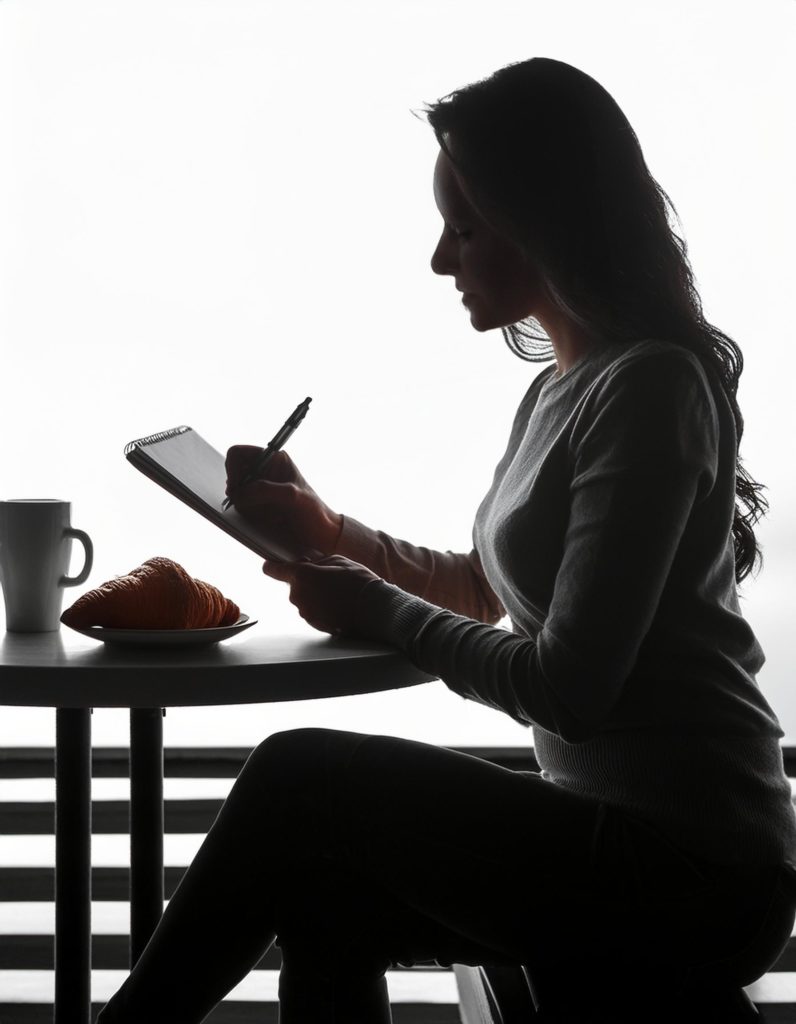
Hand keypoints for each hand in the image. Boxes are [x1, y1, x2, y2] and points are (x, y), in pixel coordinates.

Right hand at [225, 447, 341, 558]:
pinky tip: (264, 520)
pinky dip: (245, 514)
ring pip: (235, 492)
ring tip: (264, 513)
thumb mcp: (292, 496)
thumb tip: (239, 493)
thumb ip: (265, 489)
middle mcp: (264, 471)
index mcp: (274, 459)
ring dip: (243, 504)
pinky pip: (240, 507)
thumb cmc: (313, 511)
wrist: (321, 534)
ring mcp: (260, 489)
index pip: (238, 454)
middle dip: (236, 489)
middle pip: (232, 474)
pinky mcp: (258, 505)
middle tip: (247, 504)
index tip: (236, 488)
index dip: (231, 469)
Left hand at [262, 555, 380, 636]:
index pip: (273, 569)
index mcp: (301, 575)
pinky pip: (313, 612)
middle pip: (294, 585)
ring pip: (304, 600)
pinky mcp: (314, 625)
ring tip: (338, 594)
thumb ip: (317, 561)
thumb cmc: (357, 581)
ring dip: (315, 596)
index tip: (273, 566)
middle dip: (307, 582)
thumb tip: (309, 563)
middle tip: (328, 579)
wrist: (373, 608)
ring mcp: (305, 612)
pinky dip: (322, 609)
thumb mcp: (338, 561)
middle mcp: (298, 595)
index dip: (273, 567)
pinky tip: (339, 605)